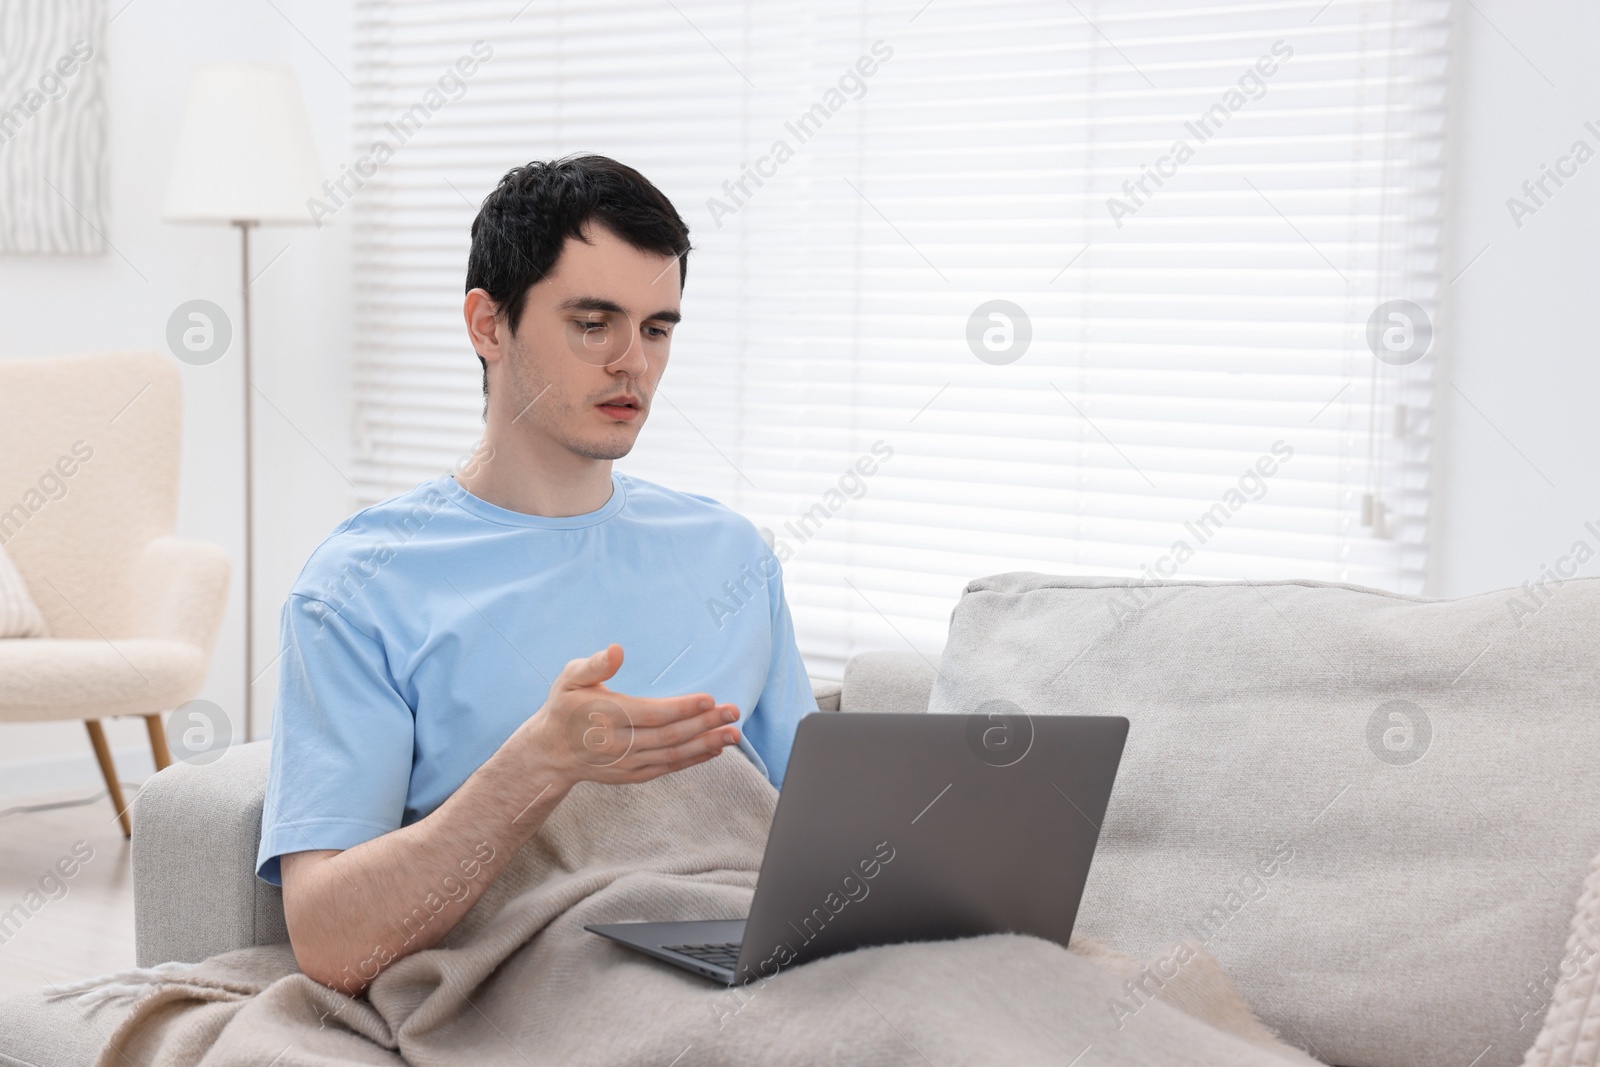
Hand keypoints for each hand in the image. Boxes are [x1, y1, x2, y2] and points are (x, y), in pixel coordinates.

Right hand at [521, 643, 741, 787]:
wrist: (550, 752)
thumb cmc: (564, 707)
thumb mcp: (570, 679)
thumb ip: (595, 665)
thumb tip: (618, 650)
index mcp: (605, 716)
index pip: (651, 714)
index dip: (682, 708)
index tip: (709, 699)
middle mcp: (618, 744)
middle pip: (669, 736)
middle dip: (705, 724)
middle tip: (734, 712)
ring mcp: (627, 763)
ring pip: (672, 754)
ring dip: (706, 744)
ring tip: (734, 734)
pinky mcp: (633, 775)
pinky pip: (668, 767)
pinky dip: (693, 760)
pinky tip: (714, 749)